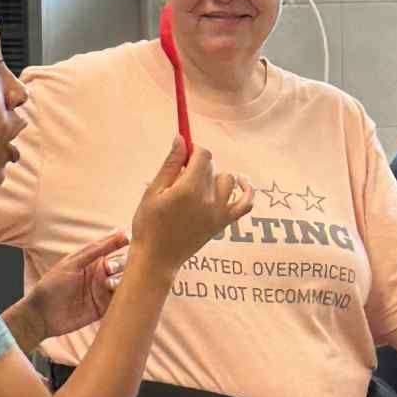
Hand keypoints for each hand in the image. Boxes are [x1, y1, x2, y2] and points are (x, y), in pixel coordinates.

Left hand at [17, 230, 128, 344]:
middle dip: (122, 265)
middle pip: (125, 266)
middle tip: (110, 268)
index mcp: (95, 261)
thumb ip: (97, 249)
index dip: (124, 245)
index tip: (127, 242)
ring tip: (109, 285)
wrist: (42, 315)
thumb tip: (120, 232)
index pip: (117, 249)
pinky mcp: (106, 309)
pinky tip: (118, 296)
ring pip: (125, 283)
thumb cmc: (53, 284)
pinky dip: (125, 298)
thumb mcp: (73, 262)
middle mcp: (103, 275)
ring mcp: (104, 292)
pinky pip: (122, 301)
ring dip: (122, 281)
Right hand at [130, 137, 253, 275]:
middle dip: (197, 165)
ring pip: (227, 180)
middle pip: (211, 167)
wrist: (157, 258)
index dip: (193, 150)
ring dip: (214, 177)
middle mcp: (209, 199)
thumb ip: (171, 164)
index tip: (182, 156)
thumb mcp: (153, 191)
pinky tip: (241, 182)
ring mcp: (220, 212)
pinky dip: (247, 191)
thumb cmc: (149, 224)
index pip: (203, 155)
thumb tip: (181, 138)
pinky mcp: (224, 223)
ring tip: (197, 186)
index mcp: (189, 189)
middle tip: (180, 178)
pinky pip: (246, 203)